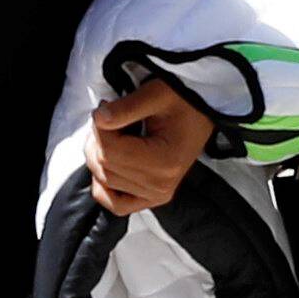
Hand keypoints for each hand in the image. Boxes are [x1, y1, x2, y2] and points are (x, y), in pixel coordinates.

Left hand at [85, 82, 211, 214]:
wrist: (200, 116)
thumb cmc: (183, 104)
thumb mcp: (156, 94)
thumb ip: (126, 107)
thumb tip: (98, 118)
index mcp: (164, 162)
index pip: (109, 151)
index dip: (99, 128)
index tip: (105, 110)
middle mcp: (161, 185)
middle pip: (105, 167)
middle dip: (98, 140)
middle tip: (109, 119)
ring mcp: (157, 195)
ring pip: (105, 181)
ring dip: (99, 156)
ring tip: (114, 136)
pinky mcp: (153, 198)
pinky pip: (116, 204)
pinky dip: (104, 187)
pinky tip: (109, 164)